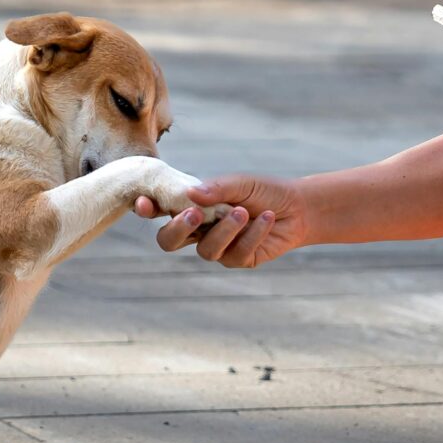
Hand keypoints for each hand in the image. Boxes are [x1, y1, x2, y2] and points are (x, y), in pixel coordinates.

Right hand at [133, 173, 305, 268]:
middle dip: (178, 229)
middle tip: (196, 213)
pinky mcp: (238, 259)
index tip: (144, 203)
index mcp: (192, 206)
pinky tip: (265, 219)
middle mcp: (199, 230)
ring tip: (243, 212)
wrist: (298, 208)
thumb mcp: (240, 183)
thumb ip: (216, 189)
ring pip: (206, 250)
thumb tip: (191, 194)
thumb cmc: (264, 191)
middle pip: (168, 241)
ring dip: (225, 230)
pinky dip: (252, 235)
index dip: (147, 209)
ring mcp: (217, 247)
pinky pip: (235, 254)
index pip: (160, 210)